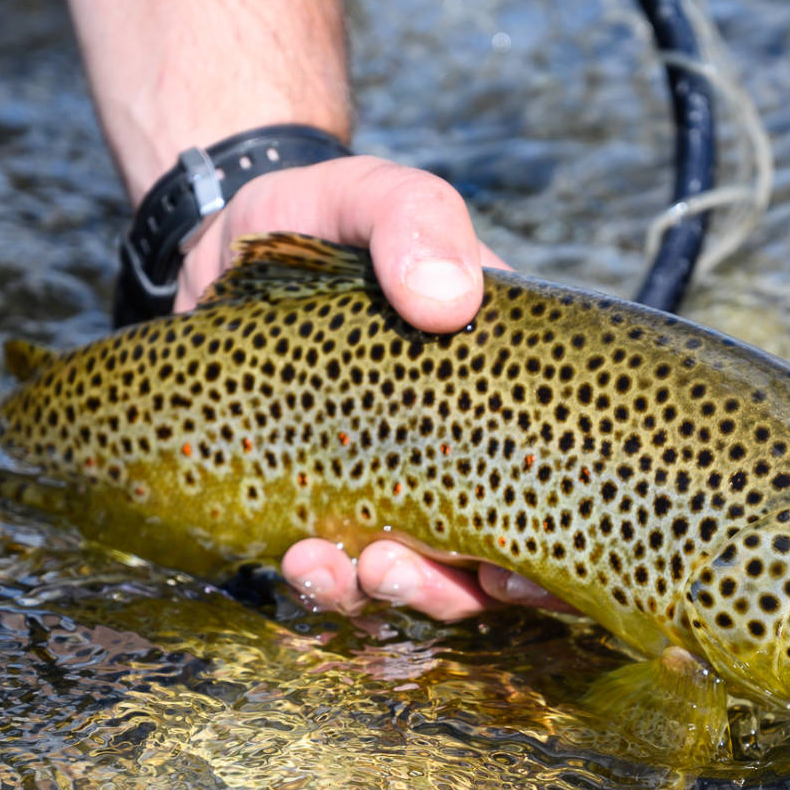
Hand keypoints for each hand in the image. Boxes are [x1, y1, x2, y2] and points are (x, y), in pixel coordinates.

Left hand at [177, 156, 575, 620]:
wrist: (222, 239)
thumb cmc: (326, 217)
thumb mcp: (374, 197)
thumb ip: (415, 220)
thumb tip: (449, 303)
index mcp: (511, 390)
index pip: (567, 488)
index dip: (556, 559)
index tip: (514, 575)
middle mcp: (464, 452)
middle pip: (493, 561)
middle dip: (453, 590)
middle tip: (397, 568)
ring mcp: (393, 485)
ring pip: (418, 578)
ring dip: (387, 593)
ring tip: (335, 569)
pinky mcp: (323, 504)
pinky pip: (342, 569)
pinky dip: (327, 582)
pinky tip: (300, 563)